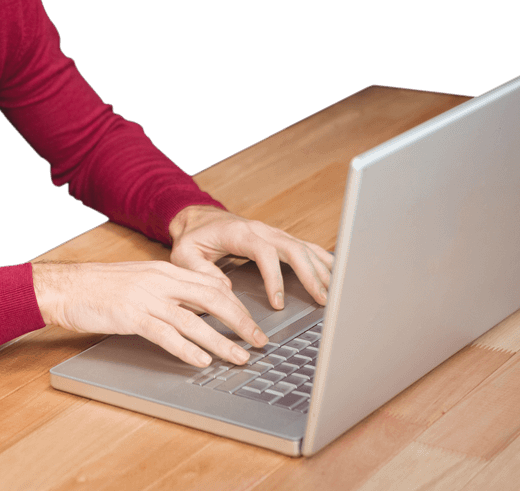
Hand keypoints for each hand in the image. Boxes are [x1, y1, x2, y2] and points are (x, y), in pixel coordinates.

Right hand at [32, 260, 268, 367]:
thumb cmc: (99, 286)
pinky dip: (186, 348)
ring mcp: (145, 298)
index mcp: (164, 270)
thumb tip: (197, 304)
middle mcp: (159, 281)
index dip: (236, 305)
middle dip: (240, 321)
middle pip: (212, 299)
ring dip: (221, 341)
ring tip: (238, 357)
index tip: (251, 321)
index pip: (212, 285)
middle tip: (258, 340)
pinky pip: (165, 334)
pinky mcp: (130, 316)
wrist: (65, 286)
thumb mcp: (140, 279)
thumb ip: (168, 288)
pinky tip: (201, 360)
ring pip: (194, 320)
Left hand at [168, 205, 332, 309]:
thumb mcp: (184, 254)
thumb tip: (225, 290)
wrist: (197, 217)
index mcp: (239, 232)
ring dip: (320, 269)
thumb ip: (201, 271)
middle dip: (310, 275)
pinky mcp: (278, 237)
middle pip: (293, 248)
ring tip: (332, 293)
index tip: (278, 302)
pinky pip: (305, 246)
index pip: (265, 252)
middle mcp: (260, 229)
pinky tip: (334, 272)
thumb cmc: (192, 238)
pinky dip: (321, 259)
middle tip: (321, 300)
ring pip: (303, 247)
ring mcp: (272, 232)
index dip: (275, 277)